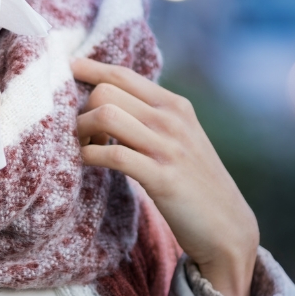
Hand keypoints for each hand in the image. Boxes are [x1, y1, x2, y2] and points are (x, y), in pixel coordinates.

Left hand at [72, 57, 258, 295]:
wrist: (227, 226)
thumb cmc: (193, 181)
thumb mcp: (178, 137)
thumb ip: (150, 115)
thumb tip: (106, 96)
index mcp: (174, 105)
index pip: (122, 73)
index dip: (89, 69)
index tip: (67, 68)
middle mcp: (171, 119)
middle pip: (105, 92)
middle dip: (82, 109)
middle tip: (82, 133)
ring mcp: (168, 147)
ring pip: (105, 115)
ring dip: (81, 131)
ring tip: (84, 147)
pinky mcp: (162, 178)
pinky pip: (112, 154)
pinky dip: (89, 156)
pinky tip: (87, 162)